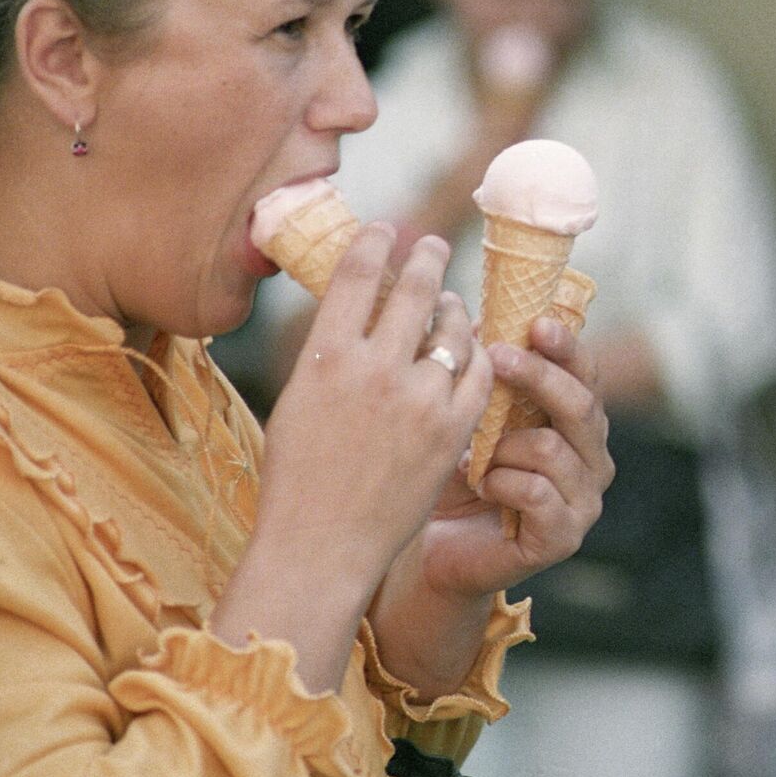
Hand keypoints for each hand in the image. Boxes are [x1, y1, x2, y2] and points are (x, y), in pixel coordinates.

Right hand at [257, 227, 493, 595]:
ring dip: (453, 309)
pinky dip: (475, 356)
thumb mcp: (297, 401)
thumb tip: (356, 306)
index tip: (385, 230)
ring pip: (453, 328)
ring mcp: (419, 400)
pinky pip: (477, 372)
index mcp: (325, 358)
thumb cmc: (298, 478)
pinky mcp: (452, 429)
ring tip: (449, 304)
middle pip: (413, 290)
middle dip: (425, 258)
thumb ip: (331, 353)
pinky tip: (470, 352)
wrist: (322, 546)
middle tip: (432, 245)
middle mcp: (374, 370)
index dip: (374, 243)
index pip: (356, 276)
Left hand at [410, 315, 614, 599]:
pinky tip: (480, 484)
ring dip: (503, 445)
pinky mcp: (564, 537)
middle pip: (581, 404)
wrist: (439, 551)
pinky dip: (500, 481)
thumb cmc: (458, 477)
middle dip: (538, 377)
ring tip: (474, 456)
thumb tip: (481, 313)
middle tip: (499, 357)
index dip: (567, 346)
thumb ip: (488, 373)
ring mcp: (584, 500)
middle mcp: (593, 459)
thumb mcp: (472, 416)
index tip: (536, 322)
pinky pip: (535, 491)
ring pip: (552, 447)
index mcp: (579, 423)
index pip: (587, 373)